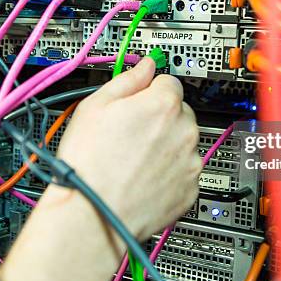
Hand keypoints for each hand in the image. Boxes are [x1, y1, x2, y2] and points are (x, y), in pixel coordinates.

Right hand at [55, 57, 200, 239]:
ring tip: (135, 159)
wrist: (93, 214)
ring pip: (183, 143)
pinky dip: (169, 173)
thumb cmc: (90, 163)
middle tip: (132, 134)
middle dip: (160, 118)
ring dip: (166, 146)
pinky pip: (184, 171)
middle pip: (179, 112)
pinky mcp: (190, 190)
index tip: (142, 100)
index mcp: (164, 104)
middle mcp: (185, 131)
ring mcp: (190, 163)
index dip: (151, 91)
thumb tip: (145, 66)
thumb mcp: (96, 106)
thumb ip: (128, 79)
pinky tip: (144, 177)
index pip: (170, 82)